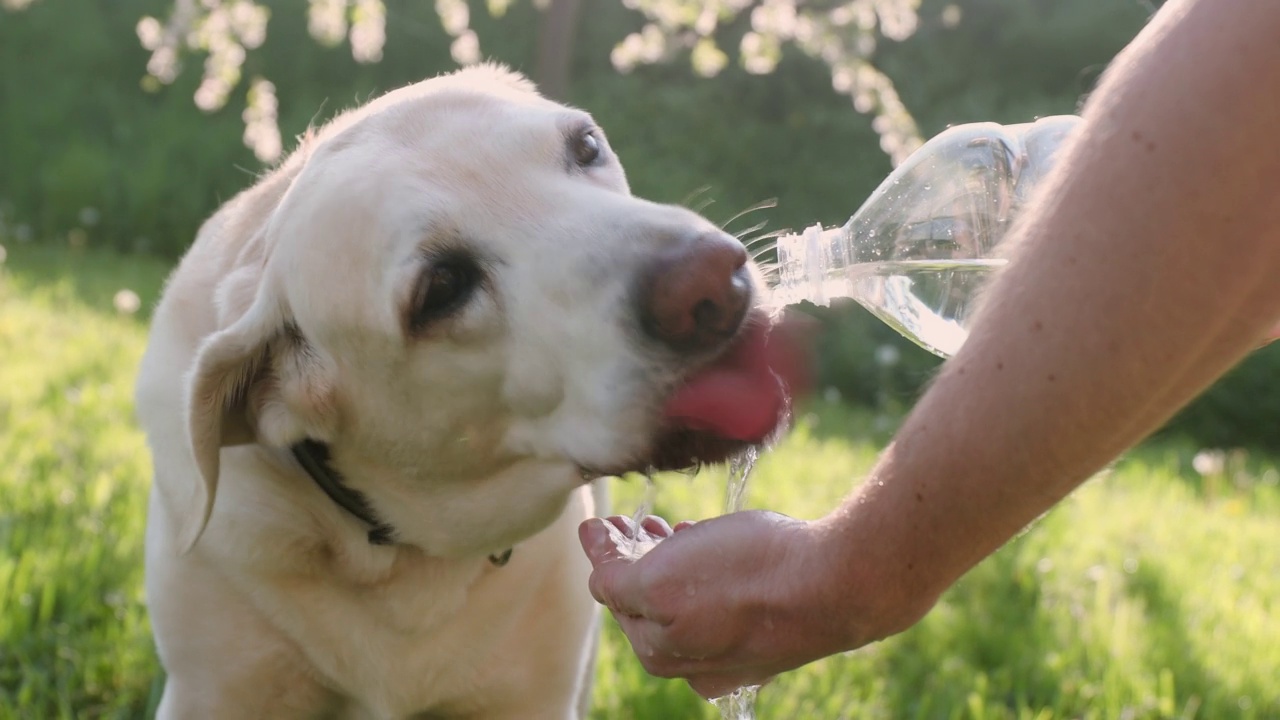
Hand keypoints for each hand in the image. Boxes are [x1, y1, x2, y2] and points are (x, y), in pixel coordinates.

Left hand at [578, 510, 859, 698]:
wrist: (837, 585)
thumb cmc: (748, 578)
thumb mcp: (662, 579)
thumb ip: (619, 583)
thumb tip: (599, 580)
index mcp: (659, 651)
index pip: (614, 596)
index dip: (603, 555)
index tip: (595, 524)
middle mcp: (695, 663)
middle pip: (649, 603)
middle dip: (634, 559)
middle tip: (631, 522)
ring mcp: (735, 651)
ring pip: (686, 601)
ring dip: (669, 561)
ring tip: (669, 525)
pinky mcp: (770, 633)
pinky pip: (723, 602)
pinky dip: (705, 571)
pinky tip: (712, 545)